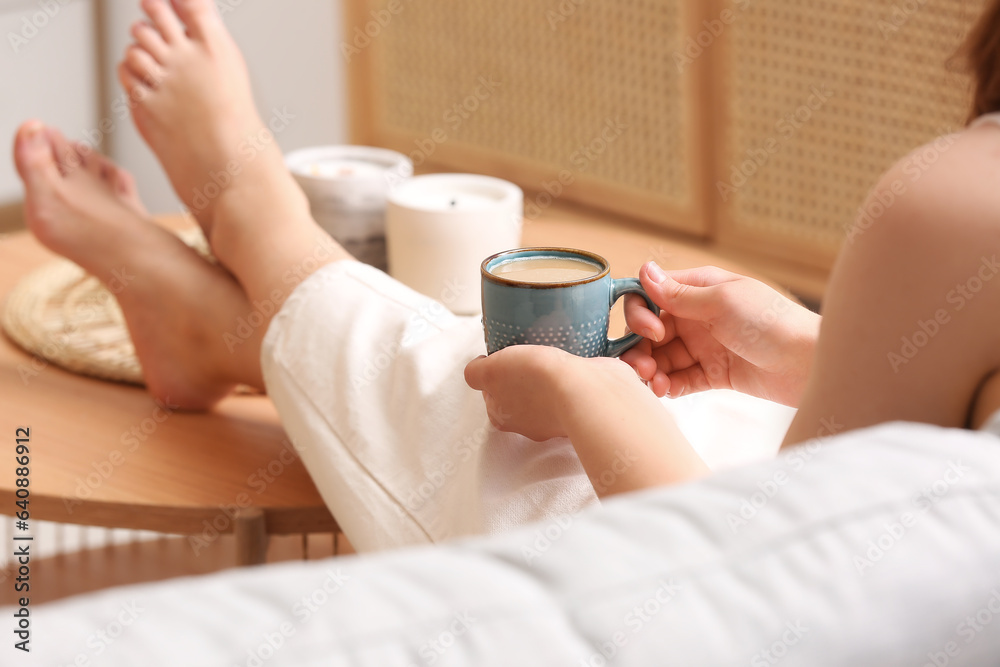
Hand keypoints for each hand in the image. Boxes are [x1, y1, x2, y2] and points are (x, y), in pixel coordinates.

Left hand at [465, 345, 577, 441]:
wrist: (584, 389)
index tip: (505, 360)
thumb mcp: (490, 371)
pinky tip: (573, 366)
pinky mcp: (582, 407)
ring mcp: (557, 418)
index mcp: (502, 417)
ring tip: (553, 358)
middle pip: (517, 395)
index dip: (495, 374)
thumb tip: (476, 369)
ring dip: (548, 378)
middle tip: (528, 358)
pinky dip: (572, 379)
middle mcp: (528, 423)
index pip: (491, 394)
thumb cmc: (534, 379)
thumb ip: (475, 373)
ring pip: (545, 394)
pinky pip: (572, 390)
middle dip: (521, 377)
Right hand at [621, 262, 819, 406]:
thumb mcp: (722, 301)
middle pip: (650, 331)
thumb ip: (679, 294)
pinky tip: (666, 391)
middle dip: (639, 348)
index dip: (640, 314)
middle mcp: (696, 316)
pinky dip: (668, 385)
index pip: (651, 296)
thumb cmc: (772, 321)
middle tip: (641, 368)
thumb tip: (643, 270)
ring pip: (662, 358)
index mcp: (698, 290)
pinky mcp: (714, 374)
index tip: (651, 332)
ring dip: (650, 370)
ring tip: (653, 384)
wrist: (809, 362)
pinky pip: (680, 379)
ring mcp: (704, 346)